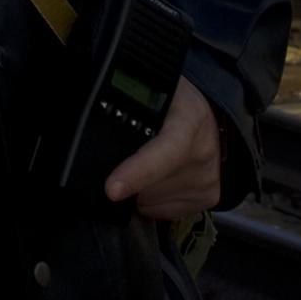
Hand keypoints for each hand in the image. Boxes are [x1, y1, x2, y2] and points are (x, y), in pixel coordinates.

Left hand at [103, 76, 221, 218]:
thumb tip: (89, 118)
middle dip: (127, 179)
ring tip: (139, 166)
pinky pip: (167, 212)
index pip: (165, 150)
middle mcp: (203, 150)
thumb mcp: (149, 87)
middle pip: (154, 184)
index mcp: (188, 117)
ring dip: (139, 191)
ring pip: (155, 201)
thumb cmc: (170, 98)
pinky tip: (152, 180)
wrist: (206, 111)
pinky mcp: (211, 196)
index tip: (112, 189)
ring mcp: (209, 176)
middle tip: (118, 161)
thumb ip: (125, 101)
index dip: (137, 171)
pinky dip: (151, 201)